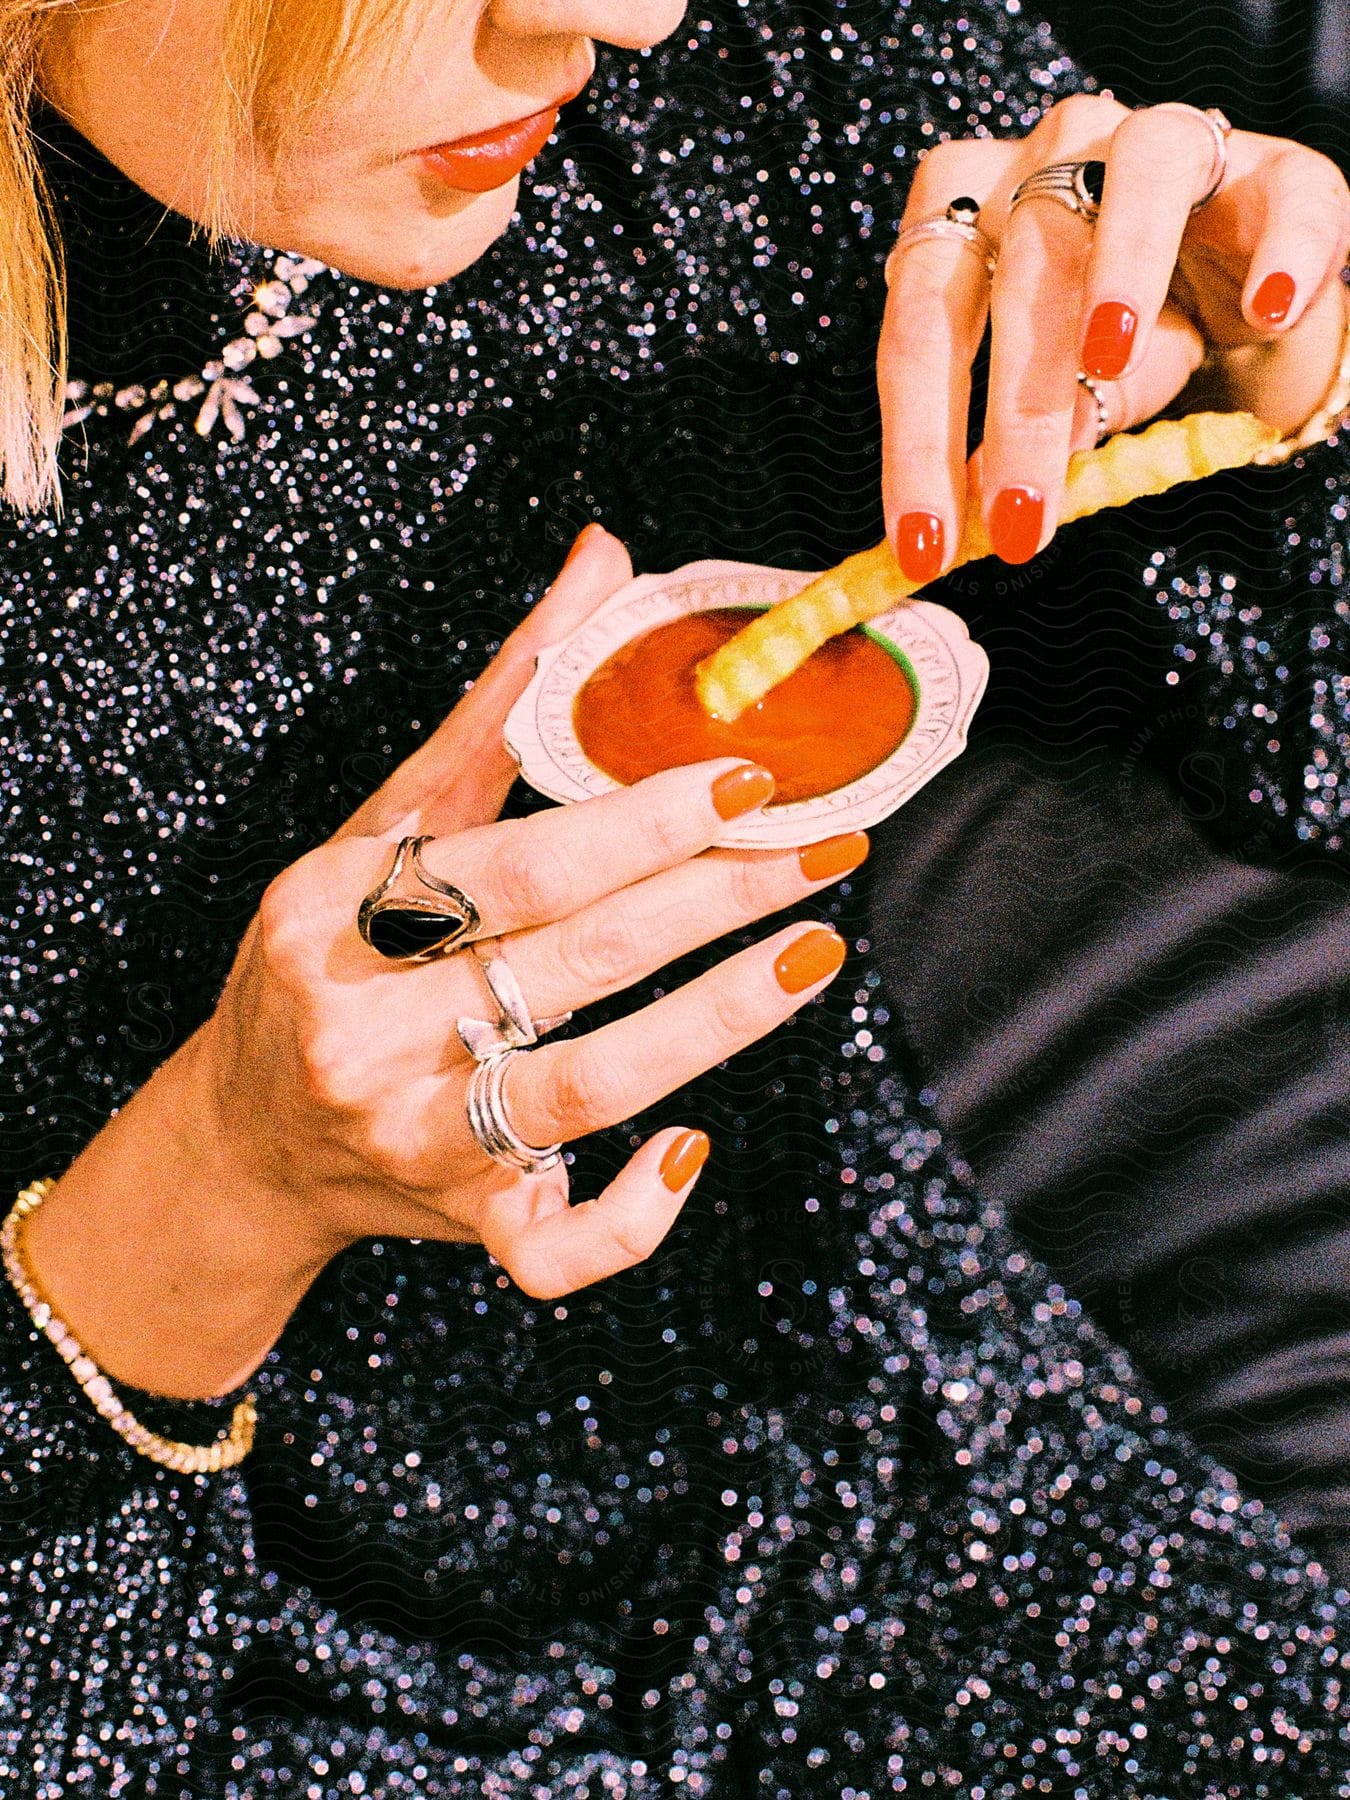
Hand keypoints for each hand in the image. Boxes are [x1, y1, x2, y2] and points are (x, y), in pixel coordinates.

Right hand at [31, 527, 863, 1395]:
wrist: (246, 1139)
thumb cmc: (325, 954)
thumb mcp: (383, 824)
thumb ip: (499, 700)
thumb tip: (604, 559)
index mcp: (340, 914)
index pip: (514, 866)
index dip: (639, 824)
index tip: (747, 781)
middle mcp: (368, 1031)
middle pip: (573, 961)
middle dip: (717, 899)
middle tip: (830, 844)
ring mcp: (416, 1139)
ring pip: (585, 1088)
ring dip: (715, 1022)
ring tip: (812, 954)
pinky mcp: (463, 1225)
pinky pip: (558, 1251)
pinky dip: (631, 1217)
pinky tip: (689, 1149)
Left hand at [879, 95, 1349, 576]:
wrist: (1242, 294)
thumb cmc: (1129, 344)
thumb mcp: (1067, 398)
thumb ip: (1025, 436)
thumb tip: (983, 508)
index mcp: (974, 208)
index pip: (922, 318)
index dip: (916, 436)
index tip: (922, 545)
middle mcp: (1056, 154)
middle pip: (1023, 263)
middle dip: (1017, 405)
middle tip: (1018, 515)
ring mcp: (1167, 142)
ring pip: (1139, 180)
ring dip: (1121, 271)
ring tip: (1110, 364)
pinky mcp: (1276, 167)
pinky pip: (1283, 195)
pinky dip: (1280, 250)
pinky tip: (1267, 311)